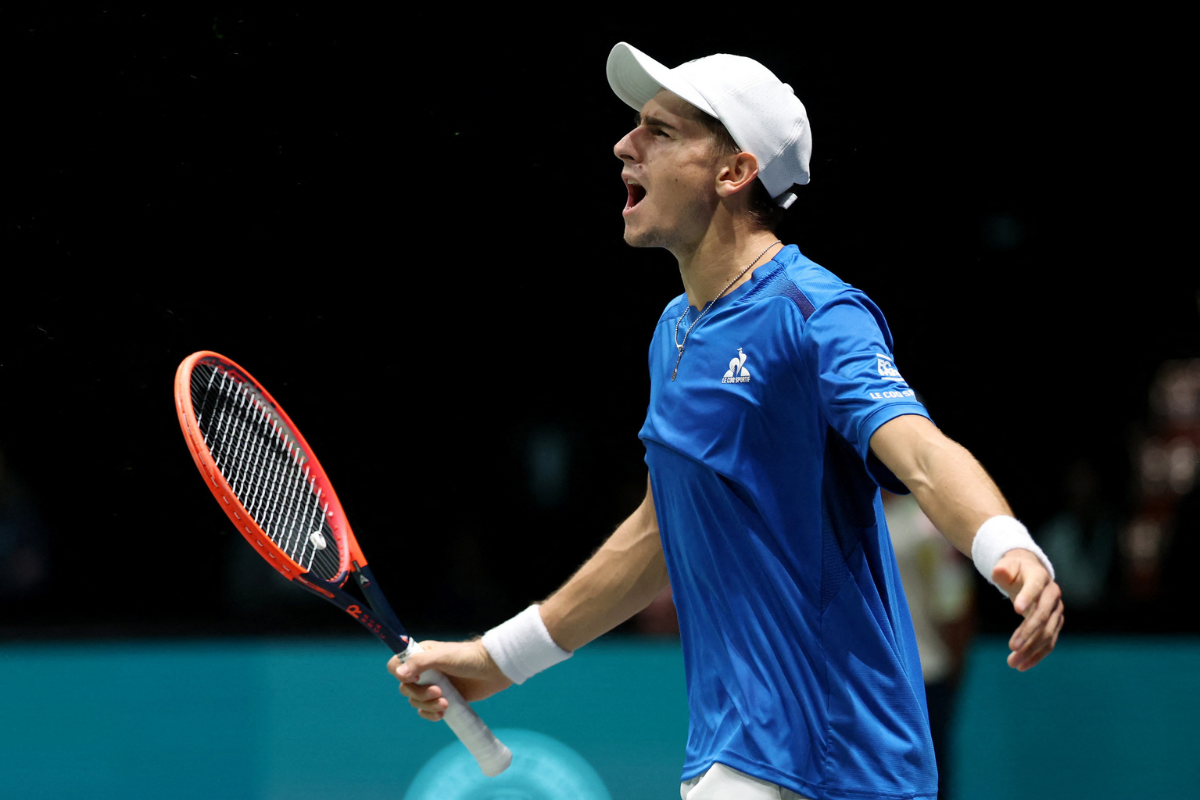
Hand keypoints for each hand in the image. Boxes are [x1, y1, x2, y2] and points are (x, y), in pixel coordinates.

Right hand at [387, 639, 512, 720]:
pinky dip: (430, 714)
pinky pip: (426, 711)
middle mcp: (424, 670)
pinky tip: (442, 714)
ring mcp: (433, 685)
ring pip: (416, 701)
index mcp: (421, 655)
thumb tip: (399, 673)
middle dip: (420, 694)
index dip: (401, 674)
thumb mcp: (444, 657)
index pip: (396, 665)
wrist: (494, 670)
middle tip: (439, 692)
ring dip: (428, 705)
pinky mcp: (443, 698)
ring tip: (446, 703)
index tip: (416, 678)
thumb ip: (420, 663)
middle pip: (405, 687)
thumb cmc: (469, 658)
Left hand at [992, 549, 1064, 670]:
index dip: (1027, 597)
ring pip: (1047, 633)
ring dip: (1031, 649)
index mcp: (1040, 577)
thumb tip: (998, 572)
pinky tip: (1022, 665)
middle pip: (1042, 615)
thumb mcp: (1007, 565)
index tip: (1016, 610)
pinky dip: (1037, 655)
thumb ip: (1002, 569)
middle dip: (1028, 632)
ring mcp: (1056, 611)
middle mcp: (1052, 595)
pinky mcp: (1054, 624)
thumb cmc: (1014, 570)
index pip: (1035, 588)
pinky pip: (1049, 642)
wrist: (1030, 574)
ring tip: (1012, 662)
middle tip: (1012, 647)